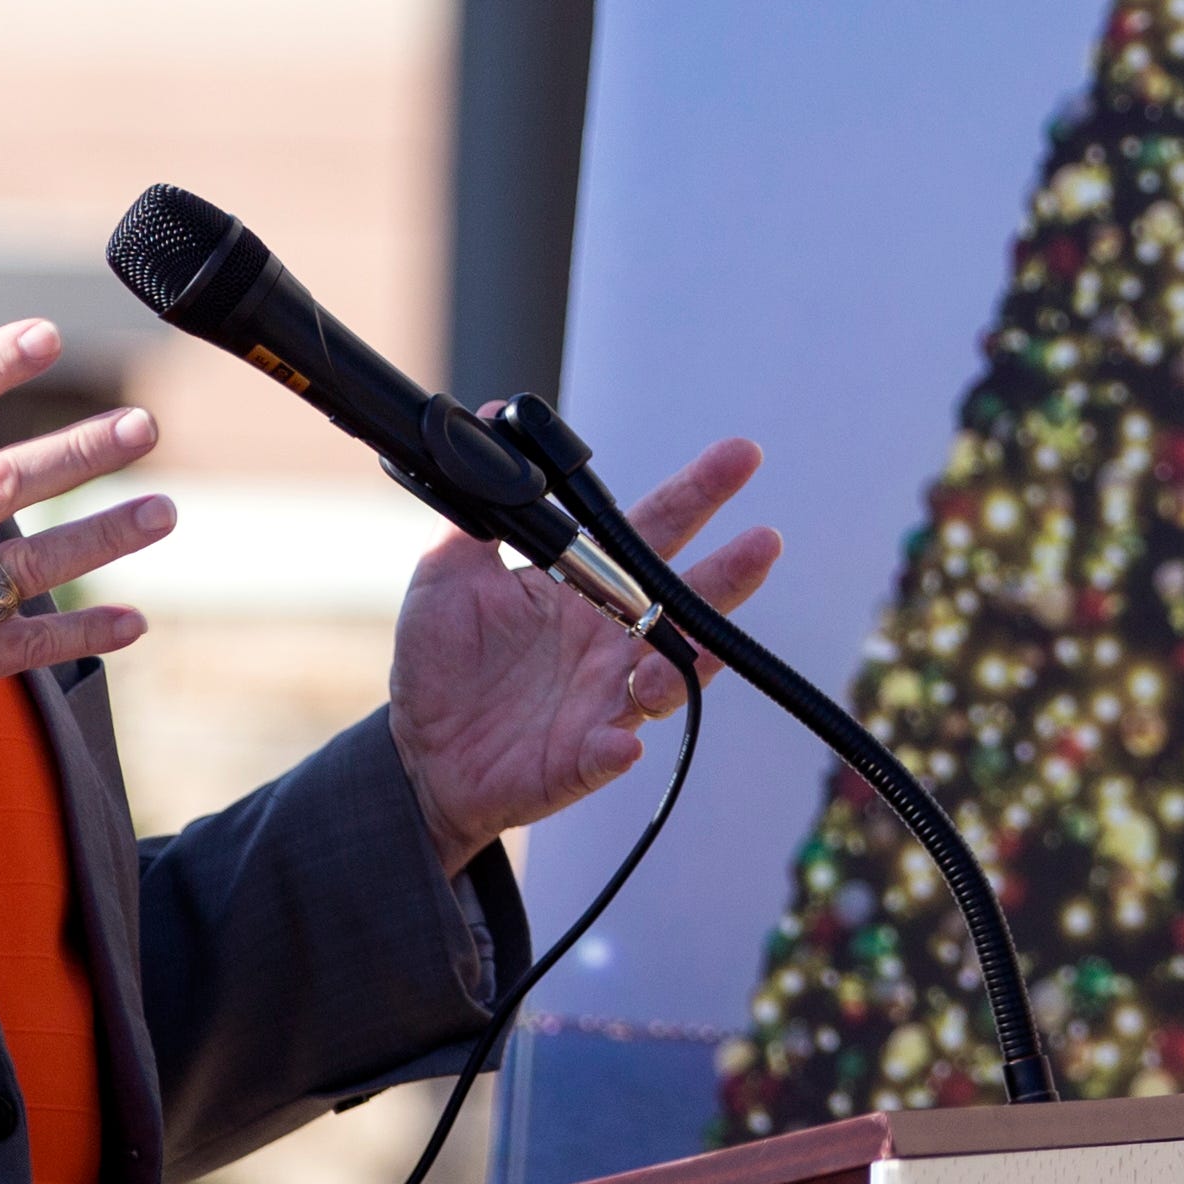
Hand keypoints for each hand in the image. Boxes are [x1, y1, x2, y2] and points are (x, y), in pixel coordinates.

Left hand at [387, 437, 779, 874]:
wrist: (419, 754)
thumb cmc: (442, 664)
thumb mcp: (447, 575)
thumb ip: (475, 509)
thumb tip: (487, 423)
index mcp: (586, 590)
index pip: (651, 533)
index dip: (696, 495)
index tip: (740, 457)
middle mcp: (609, 642)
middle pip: (681, 603)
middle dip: (727, 574)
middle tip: (765, 541)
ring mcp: (602, 701)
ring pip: (666, 679)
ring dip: (689, 662)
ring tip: (704, 641)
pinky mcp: (578, 760)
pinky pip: (606, 755)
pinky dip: (616, 749)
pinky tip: (622, 742)